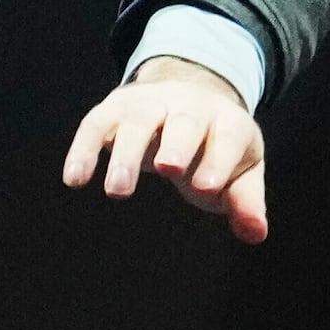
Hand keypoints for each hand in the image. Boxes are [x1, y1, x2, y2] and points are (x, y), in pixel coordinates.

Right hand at [59, 56, 271, 244]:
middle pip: (184, 121)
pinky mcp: (115, 108)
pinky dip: (84, 149)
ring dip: (127, 153)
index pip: (227, 138)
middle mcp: (188, 104)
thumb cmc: (216, 147)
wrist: (188, 96)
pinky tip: (74, 179)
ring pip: (137, 121)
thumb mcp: (240, 171)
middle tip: (168, 169)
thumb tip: (255, 233)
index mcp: (227, 121)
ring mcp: (150, 103)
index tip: (207, 188)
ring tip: (118, 191)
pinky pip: (96, 125)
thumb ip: (246, 201)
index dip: (218, 161)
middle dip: (177, 143)